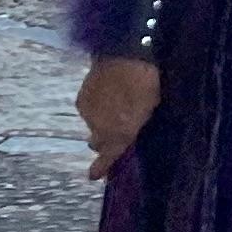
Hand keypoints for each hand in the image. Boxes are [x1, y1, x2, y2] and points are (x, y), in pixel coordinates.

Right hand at [76, 56, 161, 181]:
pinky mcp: (81, 100)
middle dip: (104, 140)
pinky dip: (97, 108)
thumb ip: (137, 123)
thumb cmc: (145, 82)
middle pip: (98, 141)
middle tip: (114, 133)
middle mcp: (98, 128)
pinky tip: (107, 96)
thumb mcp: (150, 106)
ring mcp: (87, 114)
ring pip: (93, 125)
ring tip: (115, 106)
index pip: (108, 156)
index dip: (101, 167)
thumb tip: (129, 130)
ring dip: (101, 121)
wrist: (122, 55)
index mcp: (119, 133)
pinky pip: (89, 111)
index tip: (92, 176)